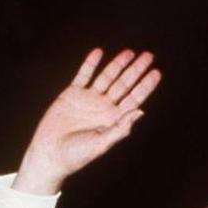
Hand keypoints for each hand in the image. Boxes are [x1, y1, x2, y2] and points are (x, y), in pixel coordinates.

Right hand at [14, 48, 161, 194]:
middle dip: (136, 70)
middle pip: (124, 85)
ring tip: (130, 52)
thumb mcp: (102, 143)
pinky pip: (83, 75)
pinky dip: (90, 64)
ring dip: (118, 64)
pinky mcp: (72, 94)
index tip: (157, 73)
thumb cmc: (78, 155)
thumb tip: (140, 111)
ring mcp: (89, 99)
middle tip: (149, 56)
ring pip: (107, 77)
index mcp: (114, 120)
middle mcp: (104, 108)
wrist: (51, 154)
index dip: (146, 86)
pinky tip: (99, 53)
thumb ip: (121, 128)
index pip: (134, 99)